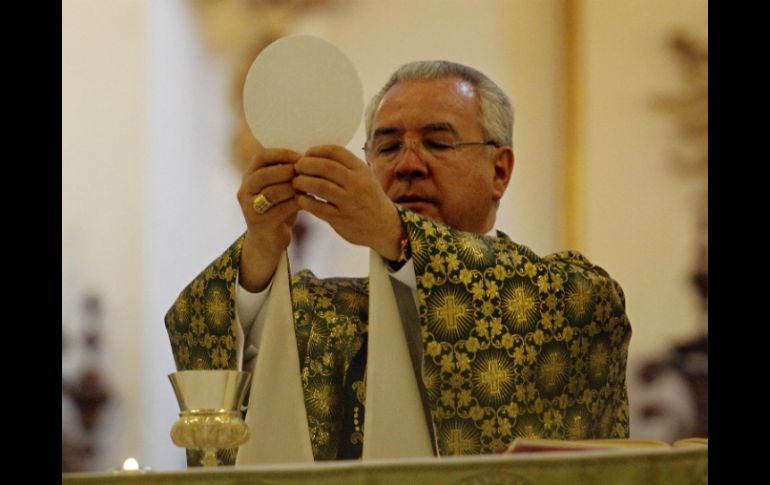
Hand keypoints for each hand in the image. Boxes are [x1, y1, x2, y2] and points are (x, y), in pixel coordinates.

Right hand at [236, 143, 300, 290]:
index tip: (300, 156)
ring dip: (294, 188)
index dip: (281, 154)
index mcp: (248, 177)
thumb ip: (285, 172)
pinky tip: (309, 201)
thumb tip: (307, 155)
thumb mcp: (279, 187)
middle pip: (265, 174)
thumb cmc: (278, 209)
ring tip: (309, 186)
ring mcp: (249, 207)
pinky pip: (281, 209)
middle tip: (305, 172)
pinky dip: (297, 203)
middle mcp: (245, 191)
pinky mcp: (259, 222)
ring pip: (273, 191)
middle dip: (287, 171)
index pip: (261, 157)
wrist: (269, 241)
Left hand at [293, 145, 404, 259]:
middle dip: (306, 165)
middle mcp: (357, 184)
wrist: (385, 227)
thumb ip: (345, 167)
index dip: (316, 150)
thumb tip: (315, 156)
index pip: (335, 151)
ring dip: (302, 182)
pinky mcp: (341, 218)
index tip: (306, 155)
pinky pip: (317, 207)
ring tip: (296, 183)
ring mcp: (349, 202)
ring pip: (319, 186)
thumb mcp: (365, 177)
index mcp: (361, 170)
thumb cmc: (369, 199)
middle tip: (296, 168)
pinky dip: (305, 201)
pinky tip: (300, 199)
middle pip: (325, 167)